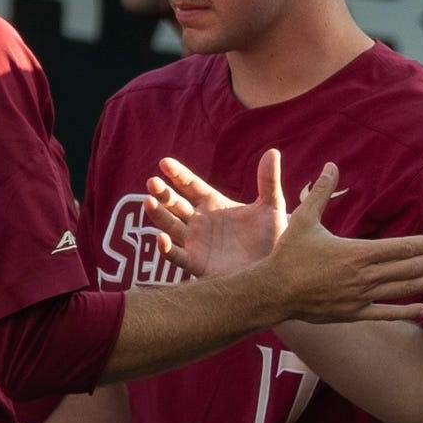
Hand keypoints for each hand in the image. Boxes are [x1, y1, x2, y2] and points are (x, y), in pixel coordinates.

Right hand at [143, 151, 283, 279]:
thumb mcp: (272, 207)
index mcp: (213, 203)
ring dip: (159, 215)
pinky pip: (176, 256)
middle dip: (163, 193)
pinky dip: (166, 248)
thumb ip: (268, 182)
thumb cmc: (272, 238)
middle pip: (176, 203)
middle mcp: (200, 221)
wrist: (274, 271)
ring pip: (171, 226)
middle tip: (152, 182)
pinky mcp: (196, 264)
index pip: (191, 185)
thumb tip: (273, 152)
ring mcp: (196, 242)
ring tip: (148, 202)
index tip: (164, 163)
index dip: (178, 174)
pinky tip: (160, 238)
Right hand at [262, 163, 422, 322]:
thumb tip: (330, 165)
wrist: (273, 291)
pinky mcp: (353, 313)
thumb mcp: (304, 218)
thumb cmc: (289, 254)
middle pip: (407, 268)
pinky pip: (385, 313)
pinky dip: (405, 312)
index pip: (400, 247)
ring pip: (401, 290)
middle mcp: (363, 276)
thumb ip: (321, 192)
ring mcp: (360, 297)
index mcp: (357, 253)